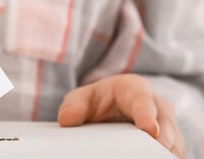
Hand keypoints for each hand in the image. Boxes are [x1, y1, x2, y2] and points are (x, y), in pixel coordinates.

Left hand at [58, 74, 184, 158]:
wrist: (111, 109)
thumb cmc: (98, 102)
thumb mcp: (82, 98)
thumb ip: (74, 105)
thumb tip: (68, 120)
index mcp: (135, 89)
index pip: (143, 100)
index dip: (146, 113)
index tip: (148, 128)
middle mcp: (158, 107)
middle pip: (165, 126)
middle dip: (160, 141)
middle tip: (150, 154)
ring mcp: (168, 127)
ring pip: (174, 144)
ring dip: (162, 154)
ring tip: (147, 158)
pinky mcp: (172, 145)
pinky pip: (174, 155)